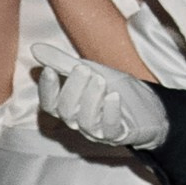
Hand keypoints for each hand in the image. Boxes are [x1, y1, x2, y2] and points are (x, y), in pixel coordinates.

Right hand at [30, 41, 166, 152]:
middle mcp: (79, 121)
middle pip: (65, 111)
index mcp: (70, 107)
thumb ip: (63, 62)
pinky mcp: (118, 135)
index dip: (46, 90)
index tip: (49, 70)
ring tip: (100, 79)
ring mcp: (98, 131)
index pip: (49, 104)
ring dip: (91, 98)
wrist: (150, 106)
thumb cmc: (116, 88)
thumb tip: (35, 48)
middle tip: (83, 69)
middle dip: (72, 88)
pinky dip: (110, 112)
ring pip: (85, 121)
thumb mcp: (91, 71)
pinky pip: (110, 129)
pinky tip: (114, 96)